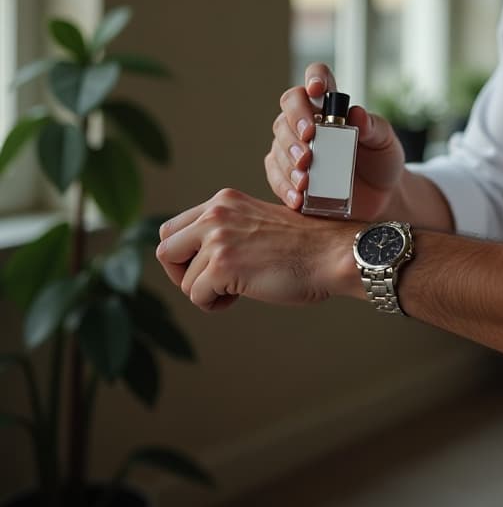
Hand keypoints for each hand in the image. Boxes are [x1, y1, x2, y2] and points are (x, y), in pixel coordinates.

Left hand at [156, 188, 360, 311]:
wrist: (333, 253)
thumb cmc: (304, 247)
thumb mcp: (256, 223)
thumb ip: (227, 230)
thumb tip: (197, 258)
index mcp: (223, 201)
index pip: (174, 229)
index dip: (184, 255)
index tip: (207, 268)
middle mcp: (215, 214)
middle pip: (166, 250)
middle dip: (182, 274)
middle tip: (210, 284)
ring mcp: (217, 238)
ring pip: (184, 280)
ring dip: (206, 293)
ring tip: (237, 290)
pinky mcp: (222, 265)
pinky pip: (197, 296)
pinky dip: (215, 305)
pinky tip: (241, 296)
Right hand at [265, 63, 404, 219]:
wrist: (380, 197)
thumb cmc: (381, 161)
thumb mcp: (385, 142)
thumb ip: (374, 127)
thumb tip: (356, 113)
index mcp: (332, 106)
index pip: (318, 79)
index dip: (314, 77)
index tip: (316, 90)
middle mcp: (309, 121)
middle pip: (289, 108)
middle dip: (295, 126)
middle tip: (308, 150)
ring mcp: (295, 146)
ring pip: (278, 142)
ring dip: (289, 161)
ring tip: (305, 181)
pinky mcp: (288, 173)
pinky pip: (276, 175)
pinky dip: (285, 186)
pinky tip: (298, 197)